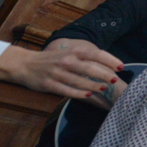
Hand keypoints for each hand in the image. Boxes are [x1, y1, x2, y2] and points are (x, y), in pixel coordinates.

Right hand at [0, 41, 121, 98]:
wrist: (25, 64)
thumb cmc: (52, 59)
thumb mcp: (68, 54)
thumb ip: (84, 58)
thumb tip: (107, 66)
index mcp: (73, 51)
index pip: (96, 54)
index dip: (110, 60)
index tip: (121, 67)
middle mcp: (66, 61)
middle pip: (90, 68)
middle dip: (105, 74)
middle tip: (115, 81)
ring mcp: (57, 73)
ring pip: (79, 80)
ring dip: (93, 85)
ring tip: (104, 89)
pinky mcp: (48, 84)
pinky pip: (66, 90)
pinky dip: (78, 93)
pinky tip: (88, 95)